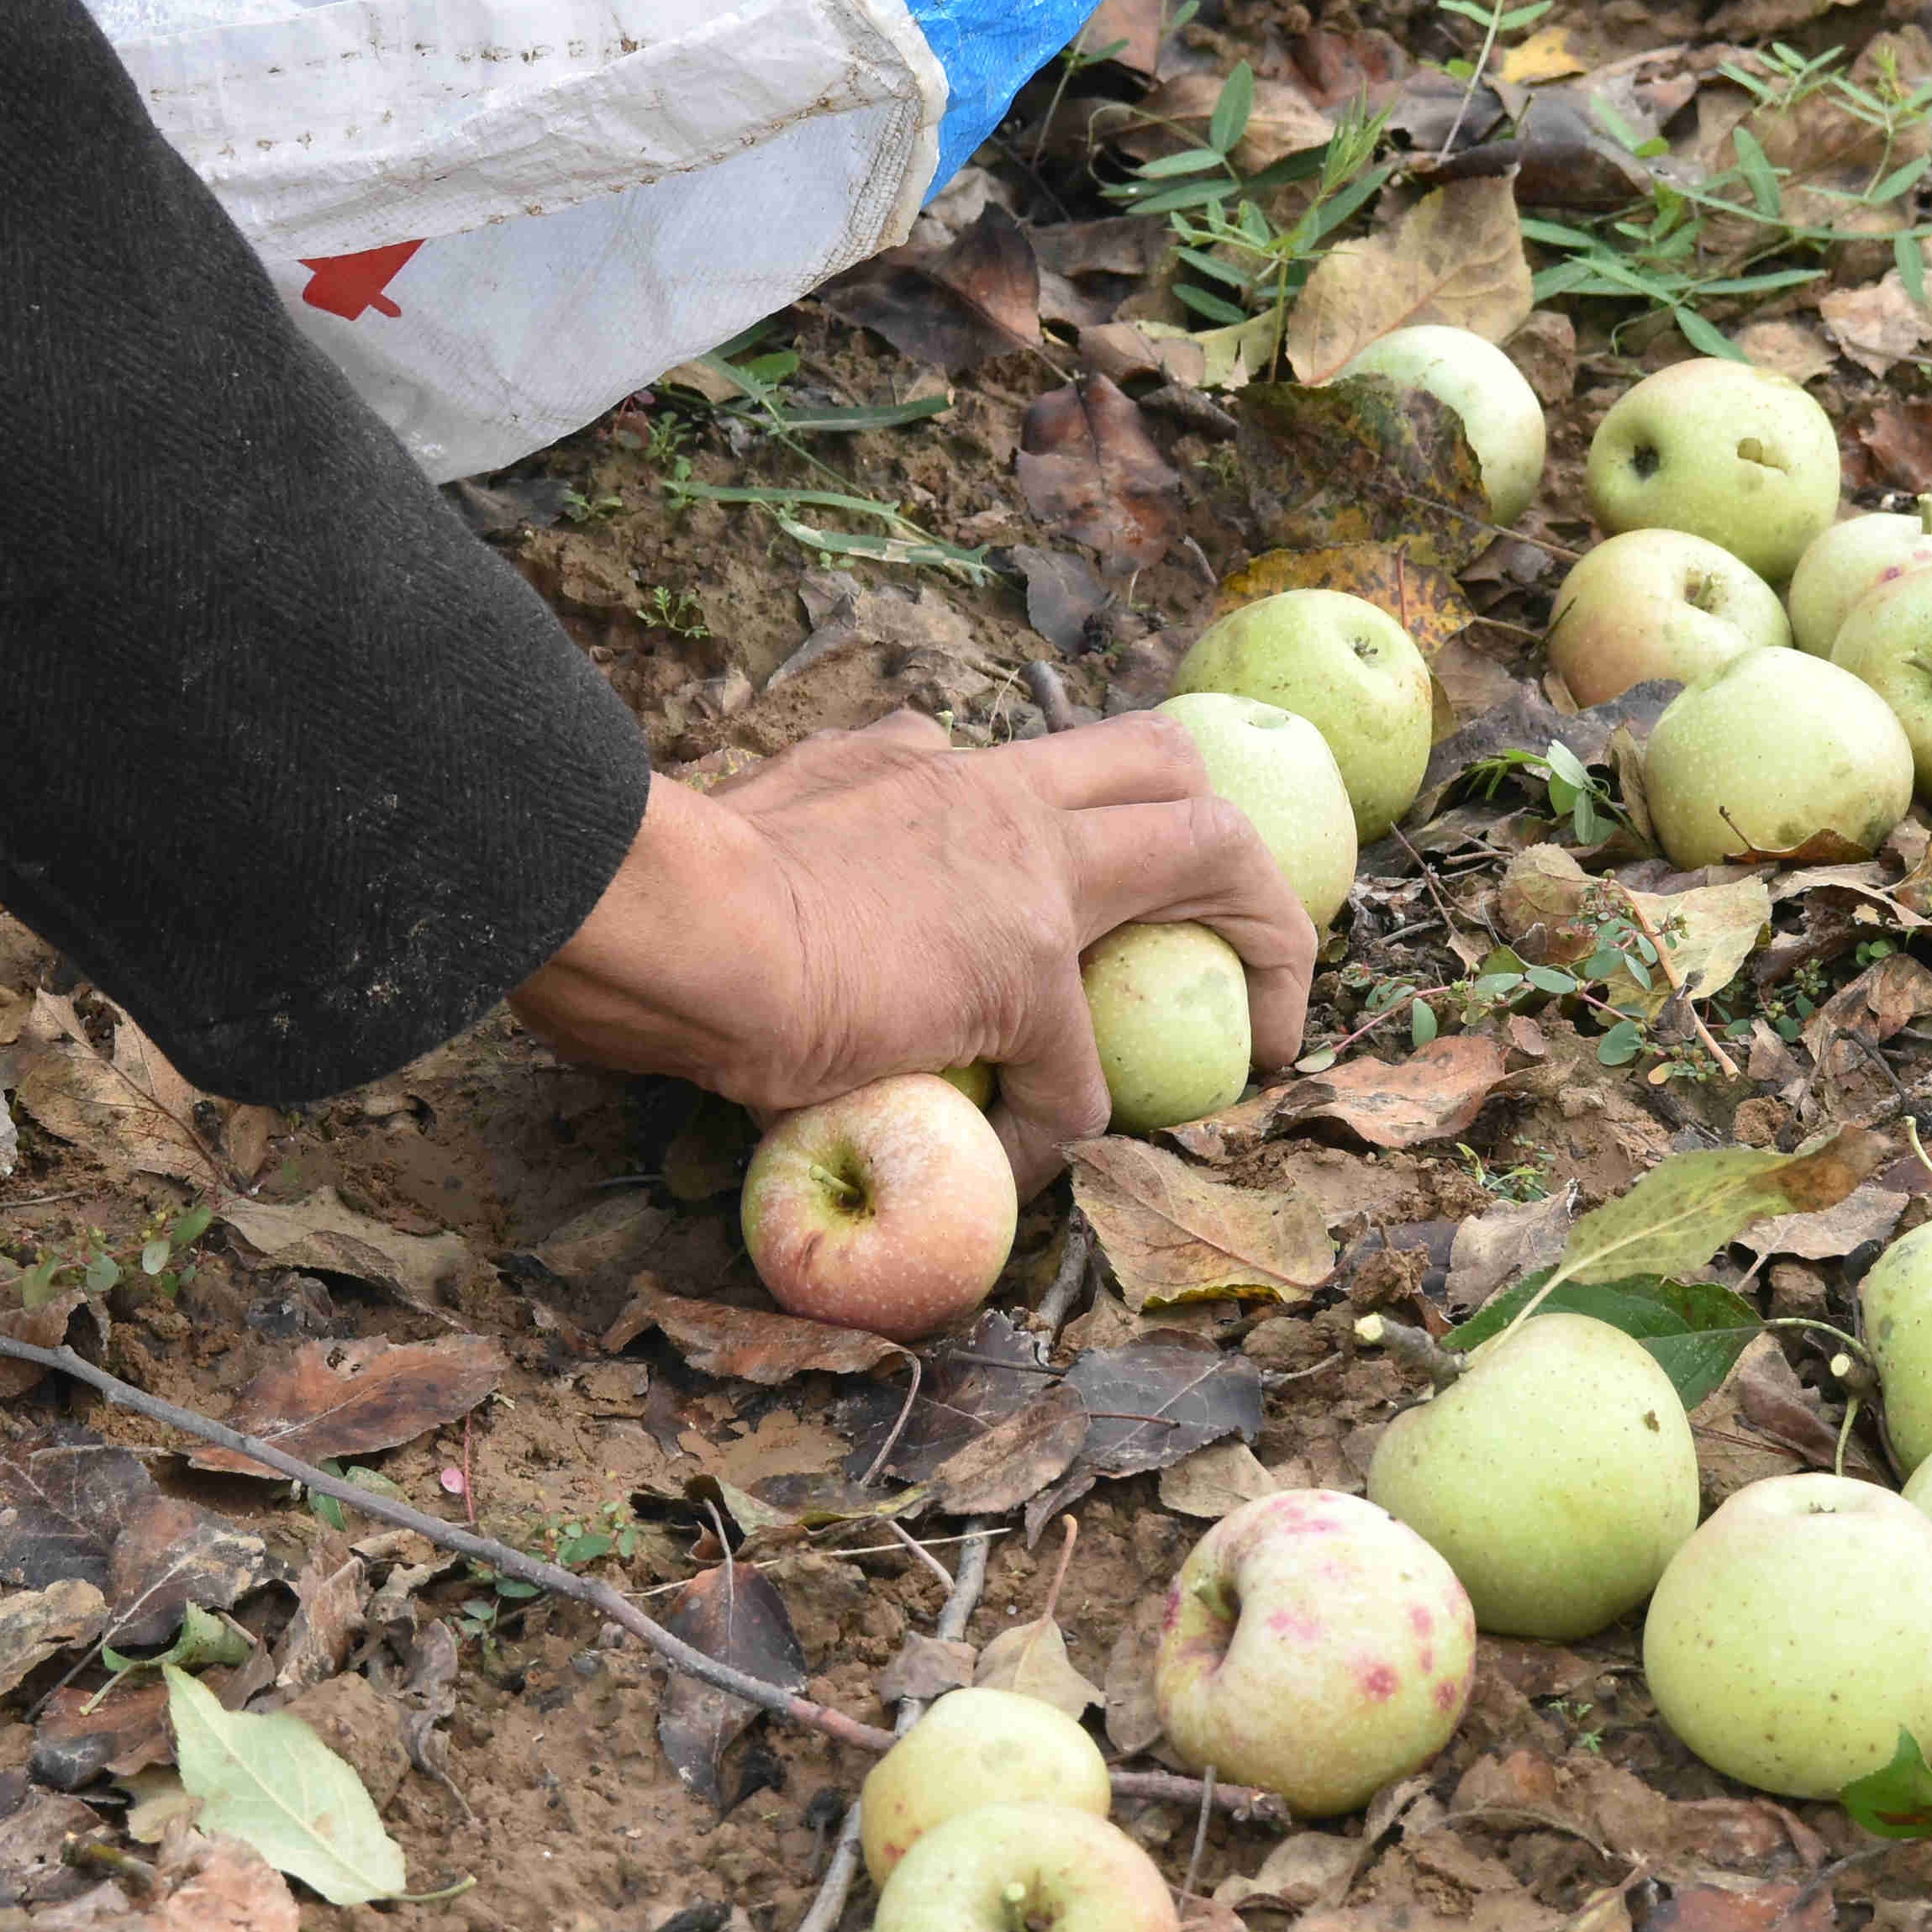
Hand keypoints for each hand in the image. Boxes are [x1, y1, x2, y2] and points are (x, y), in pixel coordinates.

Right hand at [511, 712, 1320, 1182]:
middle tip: (1253, 941)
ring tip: (1267, 1053)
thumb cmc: (669, 884)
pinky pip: (1079, 1083)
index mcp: (927, 764)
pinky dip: (1062, 1135)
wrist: (663, 919)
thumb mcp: (758, 804)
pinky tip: (1023, 1169)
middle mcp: (1000, 796)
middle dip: (1233, 845)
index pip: (1050, 762)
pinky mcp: (1022, 976)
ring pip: (1214, 855)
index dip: (1109, 813)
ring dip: (1268, 952)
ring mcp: (1028, 877)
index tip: (1112, 881)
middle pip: (1172, 769)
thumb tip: (814, 804)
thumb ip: (820, 796)